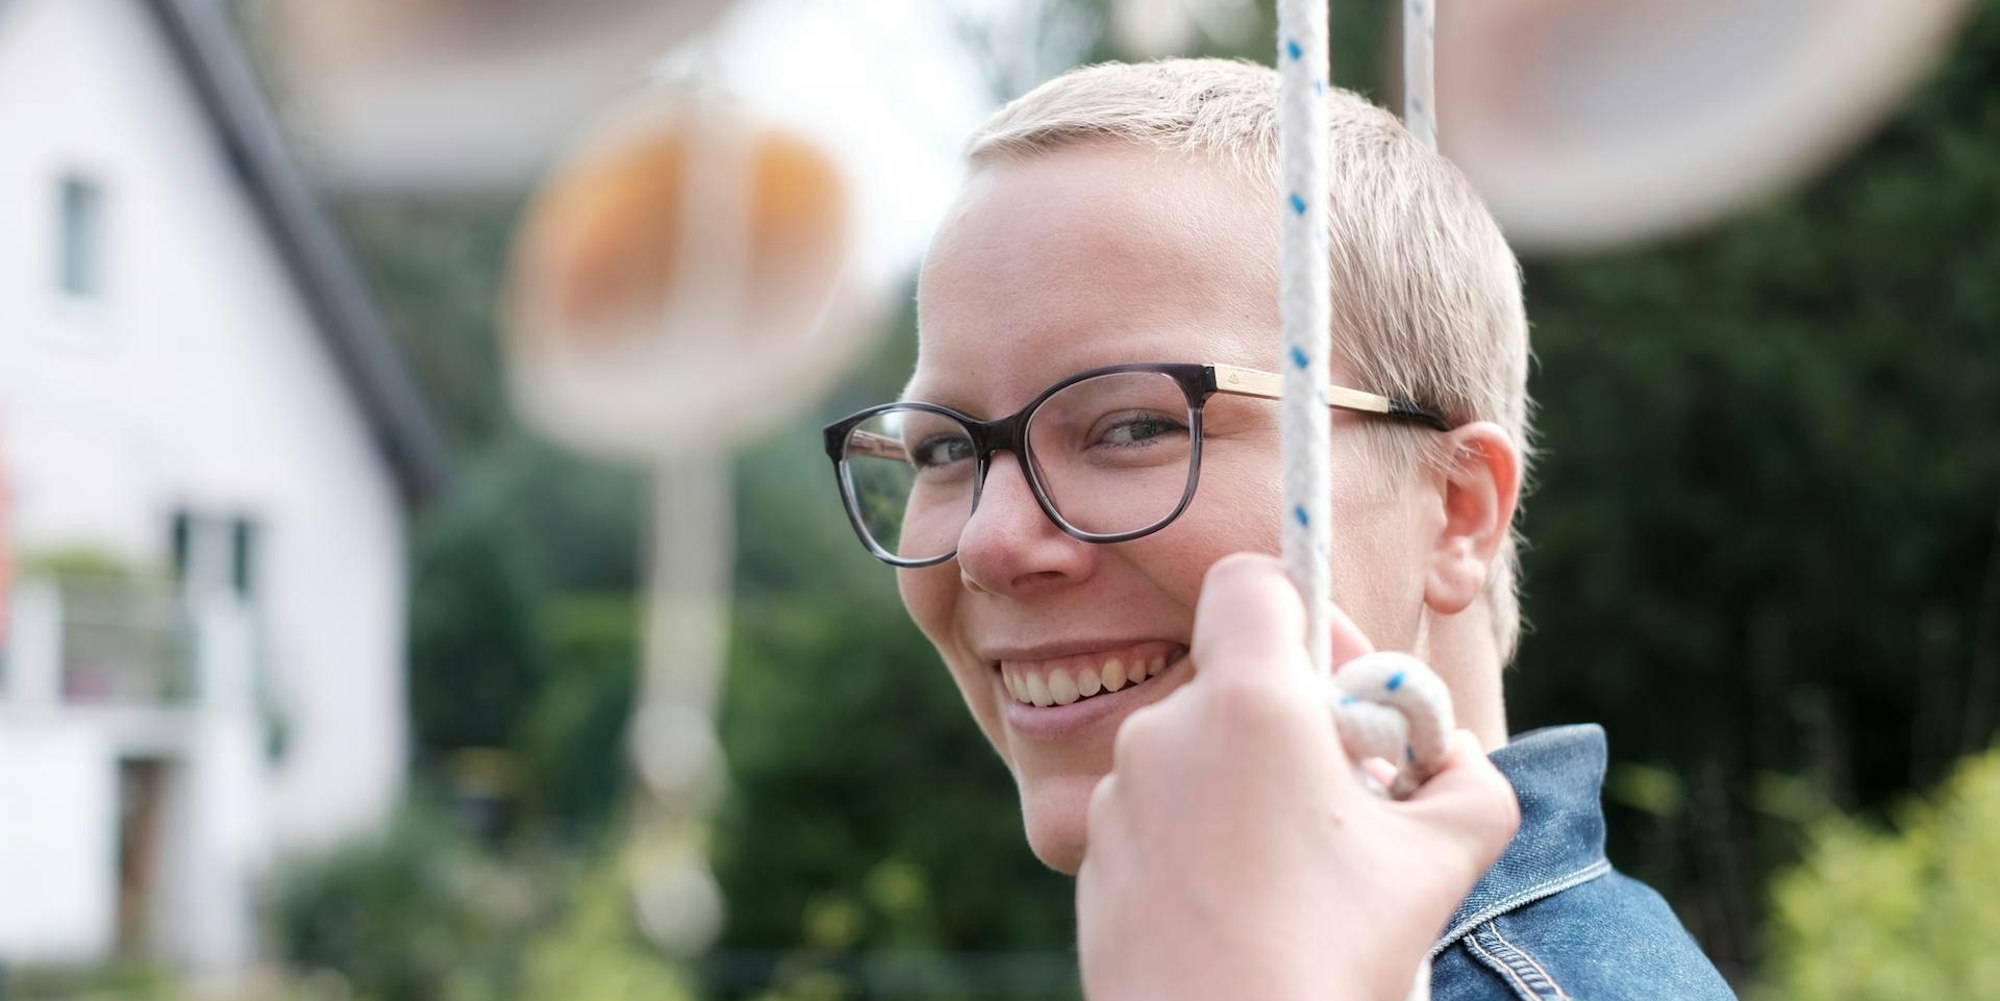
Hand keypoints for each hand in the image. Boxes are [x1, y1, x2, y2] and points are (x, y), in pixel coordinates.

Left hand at [1075, 553, 1519, 1000]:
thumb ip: (1467, 779)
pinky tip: (1245, 906)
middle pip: (1234, 676)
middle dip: (1296, 716)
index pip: (1252, 580)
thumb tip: (1451, 756)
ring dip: (1249, 781)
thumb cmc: (1328, 959)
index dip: (1309, 612)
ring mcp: (1116, 796)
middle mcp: (1164, 733)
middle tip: (1349, 795)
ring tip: (1300, 868)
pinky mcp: (1092, 857)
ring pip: (1196, 749)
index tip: (1349, 690)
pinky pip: (1159, 813)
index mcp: (1246, 704)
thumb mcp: (1442, 860)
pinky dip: (1202, 835)